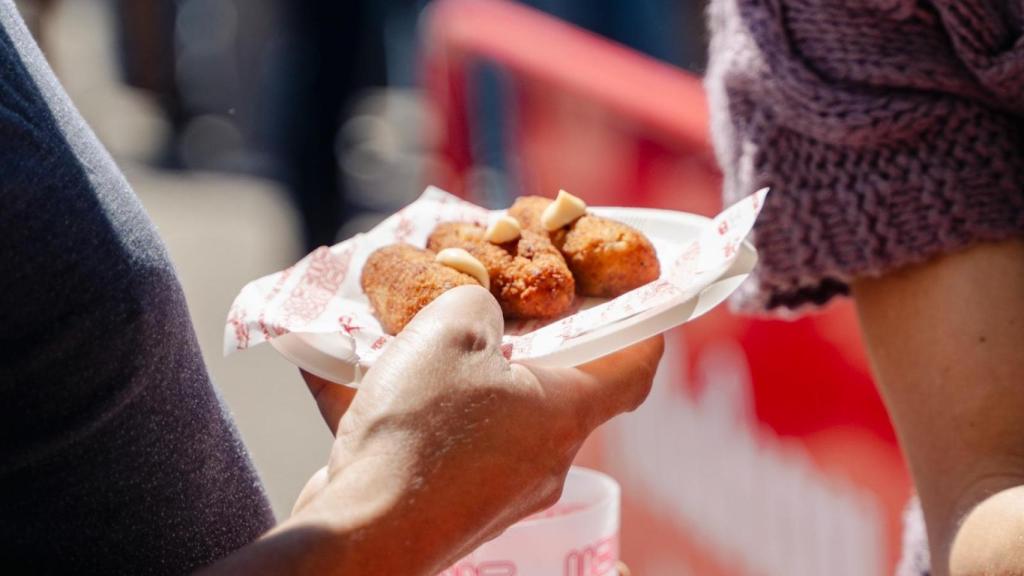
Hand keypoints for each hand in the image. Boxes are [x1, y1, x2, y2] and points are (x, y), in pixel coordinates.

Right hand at [292, 285, 662, 574]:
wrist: (363, 535)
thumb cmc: (418, 432)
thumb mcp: (450, 329)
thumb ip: (477, 302)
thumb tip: (479, 311)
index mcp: (564, 412)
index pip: (633, 369)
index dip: (641, 330)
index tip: (633, 304)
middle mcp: (547, 459)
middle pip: (559, 390)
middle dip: (531, 347)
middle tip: (499, 309)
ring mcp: (504, 492)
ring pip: (500, 417)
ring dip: (469, 380)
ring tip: (420, 346)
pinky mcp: (460, 510)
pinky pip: (453, 447)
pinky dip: (427, 414)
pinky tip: (376, 389)